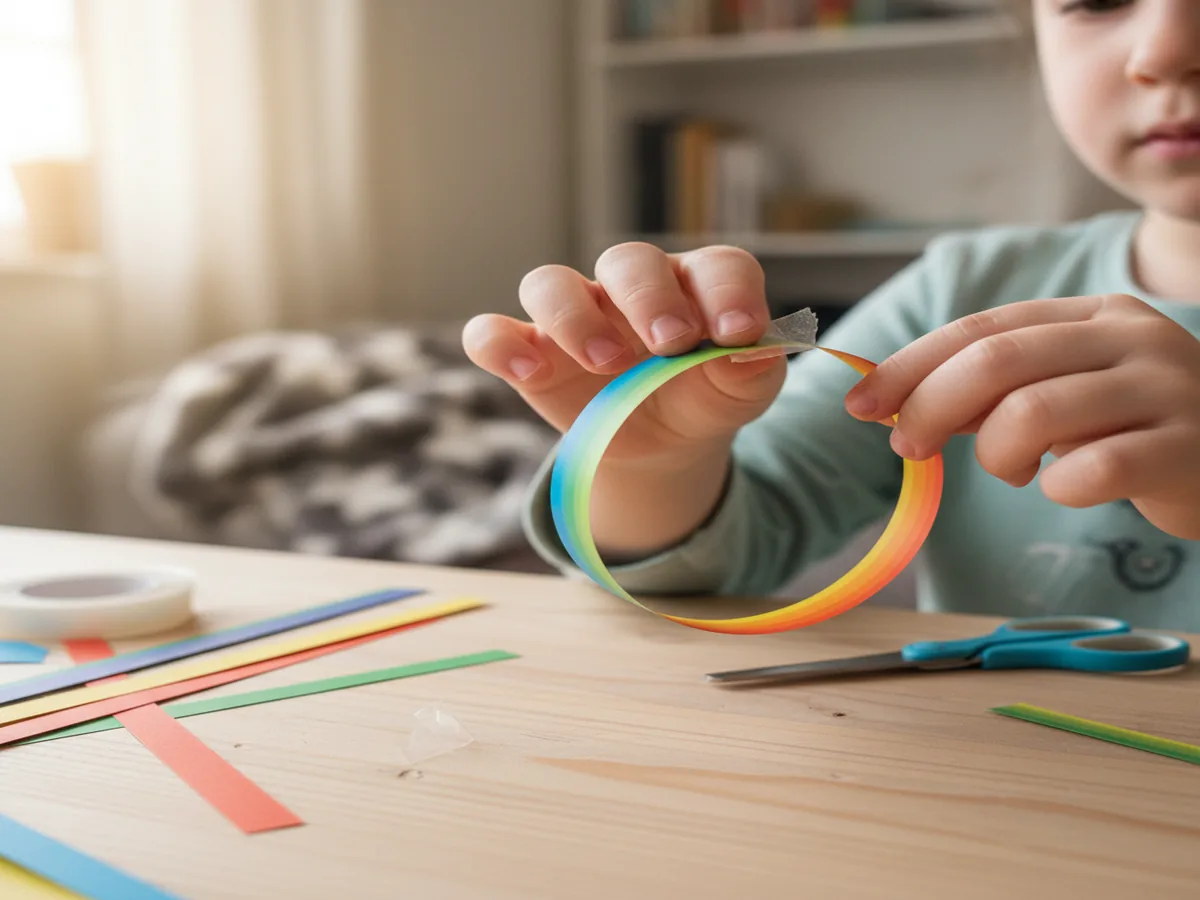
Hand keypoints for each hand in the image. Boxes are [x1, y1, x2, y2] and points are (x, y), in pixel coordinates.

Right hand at [462, 242, 785, 467]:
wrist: (666, 442)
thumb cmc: (706, 396)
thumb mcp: (741, 391)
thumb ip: (752, 368)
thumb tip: (751, 351)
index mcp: (695, 284)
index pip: (715, 266)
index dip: (728, 292)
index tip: (737, 333)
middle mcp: (630, 287)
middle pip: (627, 261)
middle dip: (648, 297)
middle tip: (671, 342)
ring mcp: (575, 316)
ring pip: (550, 283)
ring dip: (574, 318)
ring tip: (605, 364)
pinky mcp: (531, 354)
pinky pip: (491, 333)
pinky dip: (499, 346)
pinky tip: (528, 374)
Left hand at [844, 294, 1199, 538]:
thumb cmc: (1137, 428)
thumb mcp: (1065, 395)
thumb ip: (993, 393)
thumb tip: (899, 404)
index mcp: (1091, 314)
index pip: (980, 329)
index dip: (909, 366)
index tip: (858, 404)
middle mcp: (1130, 337)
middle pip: (997, 361)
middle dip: (929, 407)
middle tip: (906, 447)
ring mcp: (1165, 388)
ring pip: (1034, 412)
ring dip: (994, 453)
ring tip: (1012, 469)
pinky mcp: (1189, 448)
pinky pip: (1093, 469)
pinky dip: (1057, 486)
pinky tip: (1064, 487)